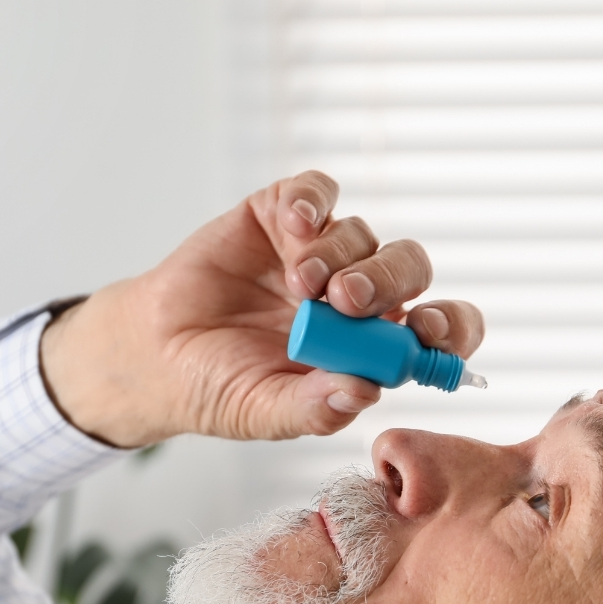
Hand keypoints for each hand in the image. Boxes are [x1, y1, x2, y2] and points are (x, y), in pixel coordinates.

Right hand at [40, 171, 484, 446]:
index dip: (447, 327)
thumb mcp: (266, 412)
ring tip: (297, 285)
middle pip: (408, 270)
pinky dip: (311, 199)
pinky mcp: (280, 216)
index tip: (426, 330)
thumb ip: (315, 408)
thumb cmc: (219, 388)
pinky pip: (316, 191)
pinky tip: (292, 221)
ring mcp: (320, 254)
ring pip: (362, 234)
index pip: (437, 331)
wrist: (155, 355)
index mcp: (370, 349)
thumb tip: (364, 391)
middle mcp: (356, 299)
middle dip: (388, 280)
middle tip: (347, 300)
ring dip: (338, 254)